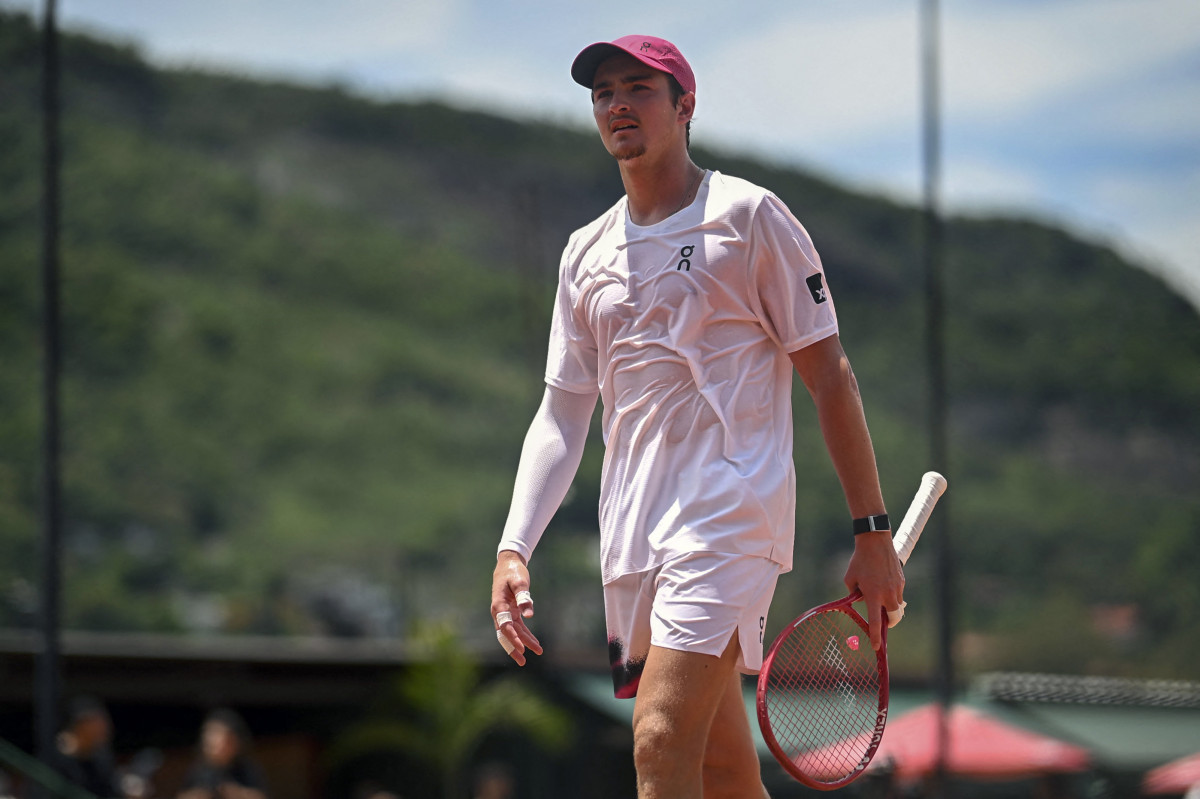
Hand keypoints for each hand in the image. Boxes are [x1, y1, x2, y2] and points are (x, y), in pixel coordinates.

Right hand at [490, 550, 542, 665]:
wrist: (509, 563)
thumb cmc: (513, 571)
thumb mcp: (520, 581)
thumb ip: (524, 597)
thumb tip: (529, 615)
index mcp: (499, 605)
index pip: (505, 626)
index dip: (512, 638)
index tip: (521, 648)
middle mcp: (500, 612)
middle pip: (505, 634)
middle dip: (514, 648)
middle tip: (523, 662)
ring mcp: (506, 612)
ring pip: (514, 632)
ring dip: (524, 642)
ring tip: (538, 652)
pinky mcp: (512, 611)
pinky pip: (518, 627)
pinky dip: (526, 634)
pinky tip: (535, 642)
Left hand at [843, 531, 904, 650]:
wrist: (875, 542)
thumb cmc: (859, 560)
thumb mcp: (850, 579)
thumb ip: (854, 594)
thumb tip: (862, 602)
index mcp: (873, 595)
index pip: (874, 622)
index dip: (876, 636)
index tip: (876, 647)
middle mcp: (887, 594)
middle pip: (893, 619)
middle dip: (888, 625)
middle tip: (881, 623)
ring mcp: (897, 587)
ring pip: (897, 607)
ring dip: (890, 609)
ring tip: (880, 599)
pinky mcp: (902, 580)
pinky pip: (898, 594)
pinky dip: (892, 596)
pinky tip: (884, 585)